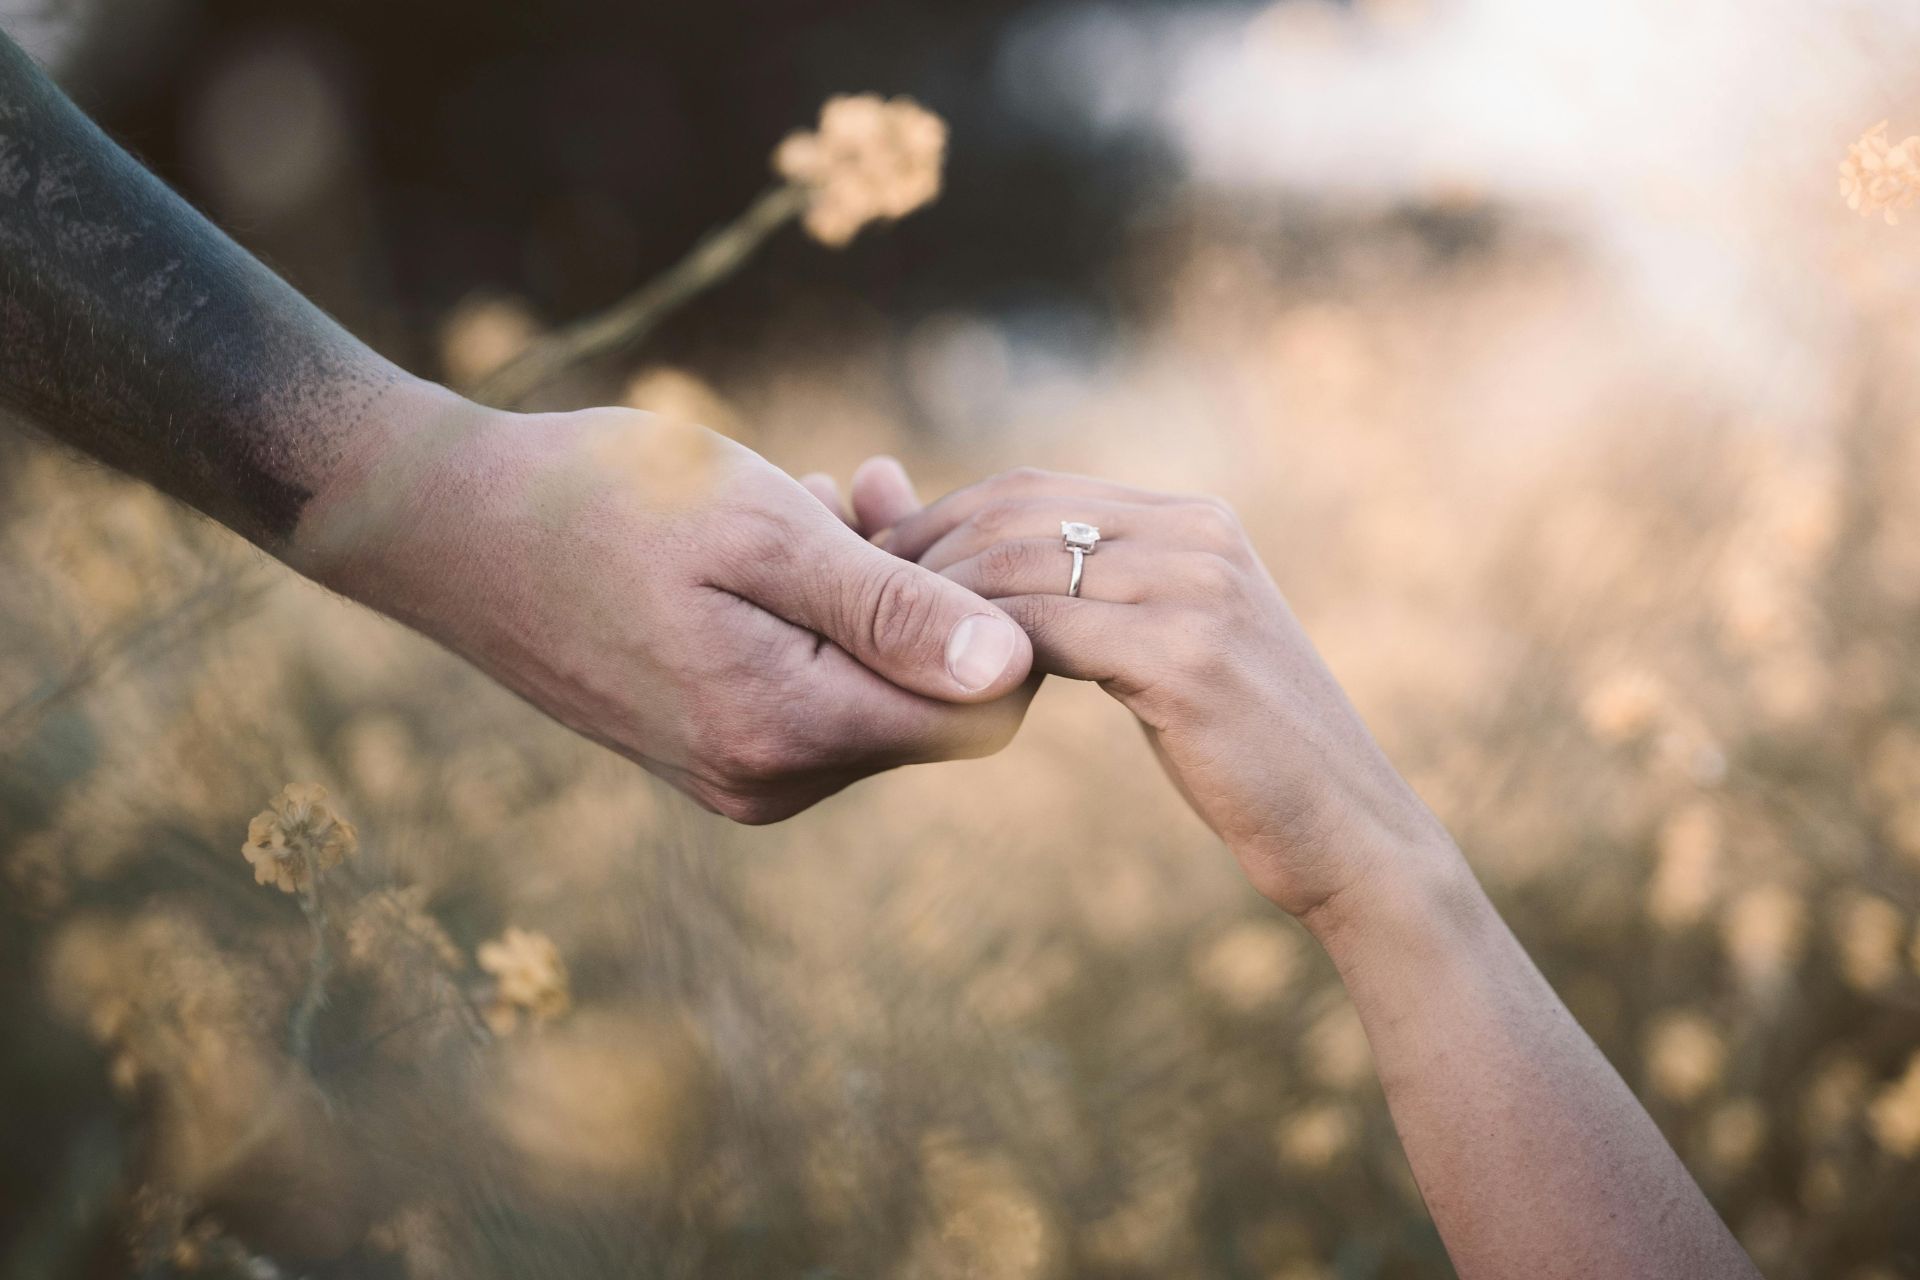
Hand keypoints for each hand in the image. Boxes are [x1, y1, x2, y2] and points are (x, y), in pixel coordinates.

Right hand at [288, 391, 1034, 821]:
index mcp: (787, 732)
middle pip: (927, 706)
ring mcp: (738, 776)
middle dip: (927, 594)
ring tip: (823, 499)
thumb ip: (891, 609)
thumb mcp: (763, 532)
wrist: (447, 529)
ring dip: (874, 595)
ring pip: (872, 692)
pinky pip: (815, 693)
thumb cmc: (603, 505)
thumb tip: (1015, 669)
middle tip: (875, 488)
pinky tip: (789, 536)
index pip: (978, 716)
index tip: (940, 523)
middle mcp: (769, 782)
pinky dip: (825, 617)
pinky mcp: (713, 752)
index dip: (995, 619)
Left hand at [883, 466, 1455, 918]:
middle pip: (1016, 513)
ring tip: (874, 642)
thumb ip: (1093, 605)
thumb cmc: (1247, 756)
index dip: (939, 520)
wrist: (1353, 837)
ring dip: (933, 600)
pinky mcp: (1190, 655)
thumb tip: (994, 578)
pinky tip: (939, 685)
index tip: (870, 566)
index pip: (1032, 490)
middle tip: (848, 596)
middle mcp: (1199, 535)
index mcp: (1195, 521)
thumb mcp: (1171, 657)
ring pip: (1020, 568)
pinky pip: (1045, 631)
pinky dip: (979, 650)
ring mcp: (1199, 589)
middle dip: (917, 548)